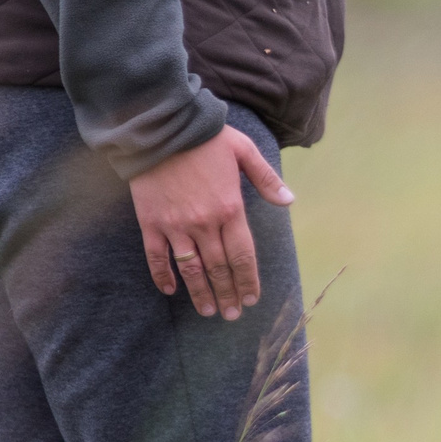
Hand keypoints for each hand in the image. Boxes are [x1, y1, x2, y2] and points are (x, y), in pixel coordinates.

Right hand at [129, 127, 293, 318]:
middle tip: (231, 315)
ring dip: (200, 293)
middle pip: (219, 268)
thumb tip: (289, 201)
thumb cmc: (205, 138)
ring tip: (208, 311)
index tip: (251, 299)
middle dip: (228, 293)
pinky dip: (163, 275)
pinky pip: (157, 256)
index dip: (248, 280)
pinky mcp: (151, 222)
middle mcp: (205, 223)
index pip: (244, 255)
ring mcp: (176, 225)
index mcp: (231, 209)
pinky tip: (171, 290)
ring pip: (191, 268)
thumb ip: (267, 179)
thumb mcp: (244, 152)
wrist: (161, 126)